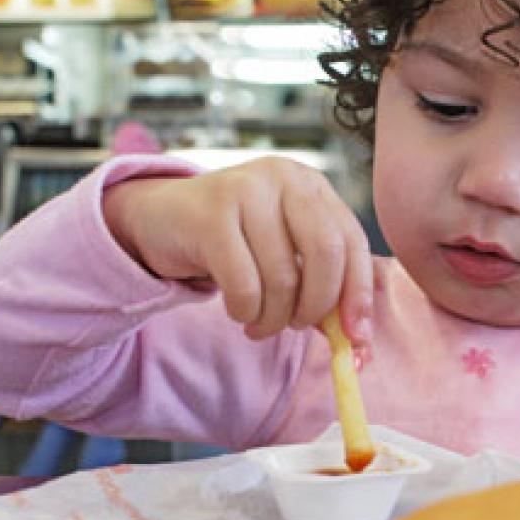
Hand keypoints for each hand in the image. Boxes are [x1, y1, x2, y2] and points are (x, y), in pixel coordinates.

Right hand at [103, 157, 373, 345]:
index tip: (356, 337)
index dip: (358, 293)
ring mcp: (247, 190)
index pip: (352, 242)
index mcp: (311, 185)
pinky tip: (239, 311)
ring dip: (274, 318)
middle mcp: (284, 178)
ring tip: (259, 323)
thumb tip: (357, 340)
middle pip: (326, 253)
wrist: (161, 219)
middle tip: (295, 327)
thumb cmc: (235, 243)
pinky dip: (245, 311)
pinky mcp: (211, 214)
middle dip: (316, 306)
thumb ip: (321, 287)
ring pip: (283, 277)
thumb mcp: (283, 254)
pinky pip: (245, 285)